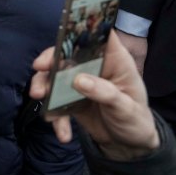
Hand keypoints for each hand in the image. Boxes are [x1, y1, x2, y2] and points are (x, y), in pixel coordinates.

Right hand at [30, 32, 160, 160]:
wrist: (128, 145)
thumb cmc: (136, 120)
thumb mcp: (127, 108)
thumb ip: (106, 93)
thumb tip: (78, 80)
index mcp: (114, 61)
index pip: (100, 36)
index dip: (83, 29)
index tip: (64, 32)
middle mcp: (93, 67)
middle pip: (67, 53)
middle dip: (50, 59)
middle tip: (38, 67)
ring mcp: (79, 82)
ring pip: (54, 75)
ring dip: (43, 84)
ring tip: (39, 97)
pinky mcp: (68, 98)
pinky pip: (55, 101)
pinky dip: (55, 116)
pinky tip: (63, 134)